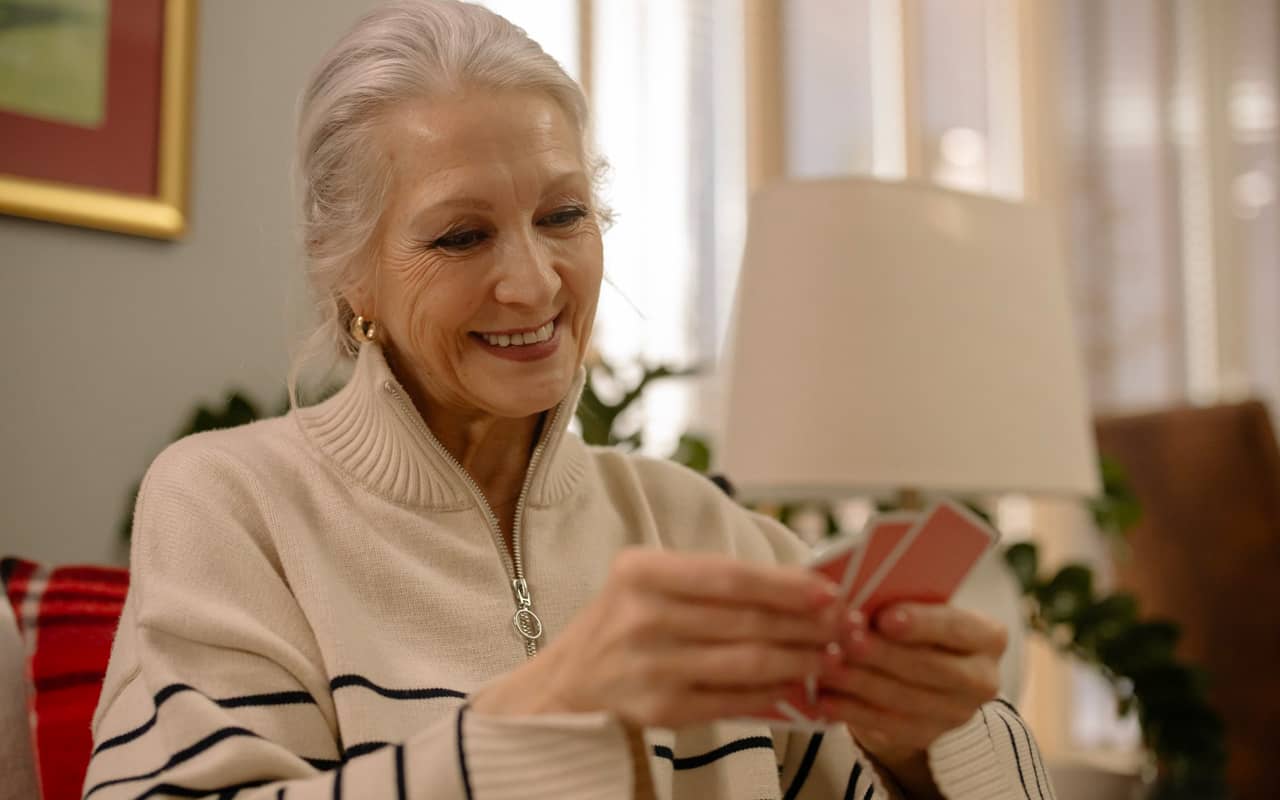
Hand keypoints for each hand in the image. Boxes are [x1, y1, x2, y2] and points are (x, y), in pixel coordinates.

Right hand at [470, 549, 849, 727]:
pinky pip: (733, 700)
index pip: (729, 575)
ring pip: (747, 662)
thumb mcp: (649, 584)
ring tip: (833, 656)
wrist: (564, 686)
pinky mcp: (660, 710)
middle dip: (807, 624)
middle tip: (848, 625)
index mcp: (641, 572)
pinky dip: (773, 693)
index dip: (785, 584)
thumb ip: (713, 582)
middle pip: (746, 620)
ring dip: (801, 660)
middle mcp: (641, 617)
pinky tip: (799, 687)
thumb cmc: (622, 625)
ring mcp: (650, 666)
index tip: (829, 589)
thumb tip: (799, 586)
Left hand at [817, 603, 1006, 794]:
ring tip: (826, 665)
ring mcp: (958, 713)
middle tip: (844, 639)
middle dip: (881, 653)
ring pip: (903, 698)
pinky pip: (887, 725)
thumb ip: (899, 598)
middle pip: (928, 667)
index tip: (884, 618)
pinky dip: (852, 710)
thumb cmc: (914, 622)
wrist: (921, 668)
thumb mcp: (916, 604)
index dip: (920, 623)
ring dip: (859, 682)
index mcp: (988, 637)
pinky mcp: (929, 737)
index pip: (956, 627)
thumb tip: (861, 595)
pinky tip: (825, 699)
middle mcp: (982, 679)